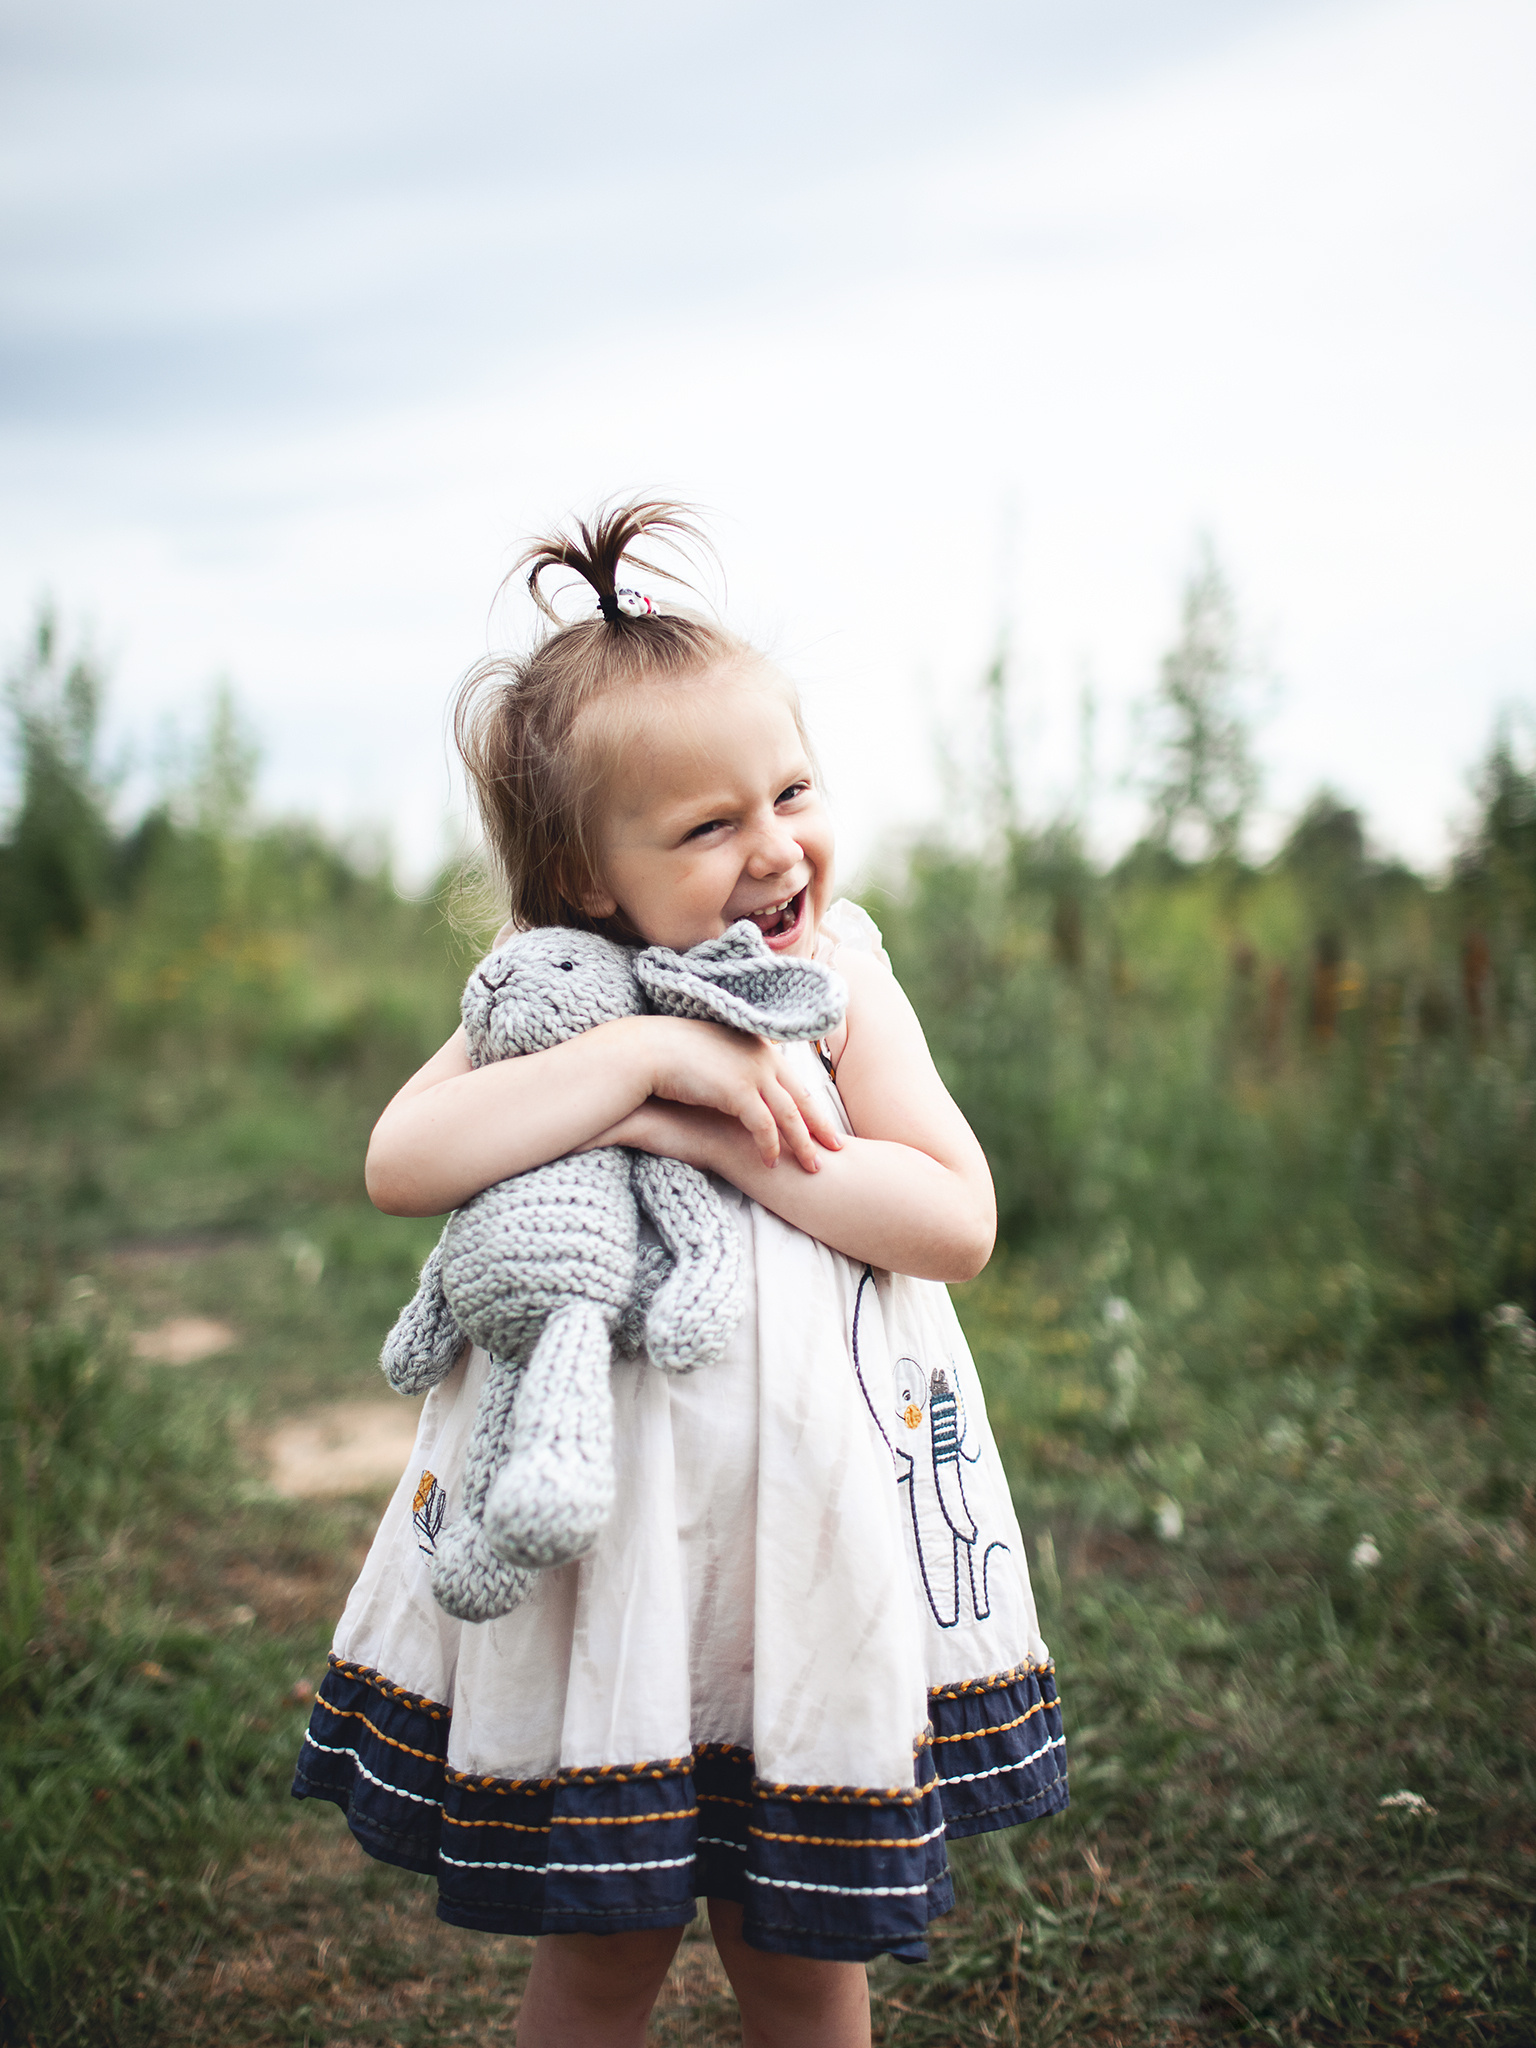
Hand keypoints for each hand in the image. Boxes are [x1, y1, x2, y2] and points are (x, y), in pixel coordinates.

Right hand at [630, 1017, 842, 1170]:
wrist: (648, 1049)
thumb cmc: (673, 1051)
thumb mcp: (714, 1052)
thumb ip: (734, 1064)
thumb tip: (738, 1080)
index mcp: (759, 1047)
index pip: (793, 1081)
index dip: (811, 1104)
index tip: (823, 1124)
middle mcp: (763, 1058)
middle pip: (802, 1097)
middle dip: (821, 1125)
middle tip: (837, 1148)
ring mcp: (752, 1073)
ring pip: (789, 1115)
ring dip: (803, 1143)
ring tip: (813, 1166)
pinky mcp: (738, 1091)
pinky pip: (763, 1126)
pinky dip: (770, 1146)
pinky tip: (771, 1163)